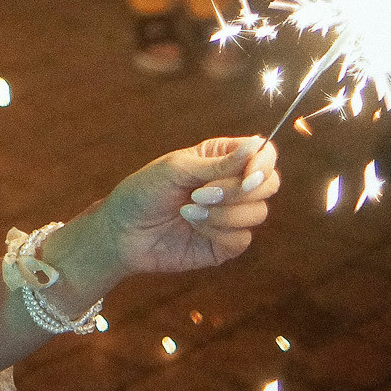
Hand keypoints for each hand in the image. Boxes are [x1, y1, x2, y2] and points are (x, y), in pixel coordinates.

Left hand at [93, 136, 279, 272]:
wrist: (122, 232)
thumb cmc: (143, 191)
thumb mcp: (177, 168)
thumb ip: (219, 163)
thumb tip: (256, 146)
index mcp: (221, 158)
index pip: (263, 154)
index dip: (263, 163)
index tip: (247, 175)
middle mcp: (231, 185)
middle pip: (269, 184)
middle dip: (239, 190)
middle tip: (202, 193)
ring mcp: (231, 216)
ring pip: (258, 213)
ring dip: (224, 212)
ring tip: (189, 209)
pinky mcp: (225, 244)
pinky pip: (242, 238)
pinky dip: (218, 231)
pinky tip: (193, 225)